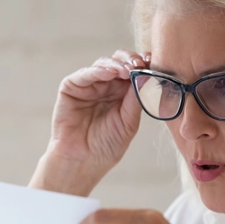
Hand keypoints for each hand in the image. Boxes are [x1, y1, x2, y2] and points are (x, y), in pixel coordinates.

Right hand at [30, 51, 147, 195]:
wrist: (82, 163)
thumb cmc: (105, 147)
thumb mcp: (129, 122)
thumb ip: (136, 99)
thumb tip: (147, 76)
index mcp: (121, 93)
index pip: (134, 71)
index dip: (143, 65)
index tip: (153, 64)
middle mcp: (105, 86)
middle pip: (120, 62)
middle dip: (131, 61)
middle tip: (140, 64)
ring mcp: (88, 85)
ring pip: (104, 64)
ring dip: (117, 64)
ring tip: (128, 70)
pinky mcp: (71, 88)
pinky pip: (85, 74)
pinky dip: (98, 70)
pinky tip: (110, 73)